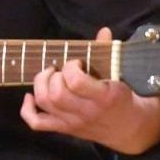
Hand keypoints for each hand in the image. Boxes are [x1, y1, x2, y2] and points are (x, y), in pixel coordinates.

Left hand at [19, 27, 159, 154]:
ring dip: (41, 84)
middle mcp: (86, 112)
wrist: (132, 129)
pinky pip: (38, 123)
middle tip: (61, 70)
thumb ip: (109, 52)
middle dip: (53, 75)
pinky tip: (31, 97)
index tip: (77, 62)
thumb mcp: (122, 75)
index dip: (71, 67)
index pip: (76, 82)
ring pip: (45, 104)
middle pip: (55, 94)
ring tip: (50, 76)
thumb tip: (103, 31)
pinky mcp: (65, 129)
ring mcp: (74, 123)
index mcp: (104, 97)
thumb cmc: (125, 97)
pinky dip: (27, 110)